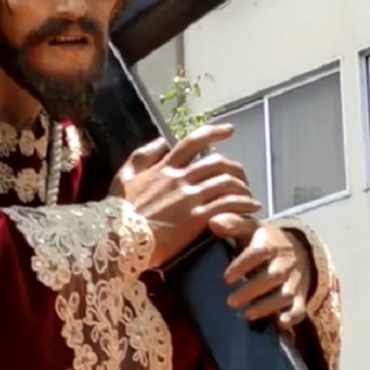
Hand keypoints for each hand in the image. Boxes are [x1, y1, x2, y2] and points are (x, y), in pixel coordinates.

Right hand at [110, 124, 261, 267]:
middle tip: (242, 178)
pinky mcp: (197, 218)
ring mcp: (190, 197)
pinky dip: (244, 205)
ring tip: (249, 197)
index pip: (192, 142)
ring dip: (243, 188)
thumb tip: (162, 142)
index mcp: (164, 167)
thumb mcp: (122, 177)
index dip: (214, 132)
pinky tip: (251, 210)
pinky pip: (229, 205)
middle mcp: (181, 178)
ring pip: (227, 183)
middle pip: (218, 163)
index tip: (230, 131)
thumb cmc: (117, 211)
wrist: (118, 238)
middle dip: (236, 168)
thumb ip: (141, 157)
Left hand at [211, 214, 314, 328]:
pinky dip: (292, 317)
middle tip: (230, 301)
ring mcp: (293, 281)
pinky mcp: (300, 296)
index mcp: (270, 244)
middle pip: (271, 277)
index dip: (242, 265)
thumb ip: (232, 224)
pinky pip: (300, 307)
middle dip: (251, 290)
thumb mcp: (251, 228)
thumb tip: (212, 221)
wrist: (300, 249)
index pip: (258, 253)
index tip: (226, 278)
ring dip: (267, 306)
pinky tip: (280, 324)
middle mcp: (283, 263)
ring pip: (284, 295)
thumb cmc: (266, 240)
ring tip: (246, 314)